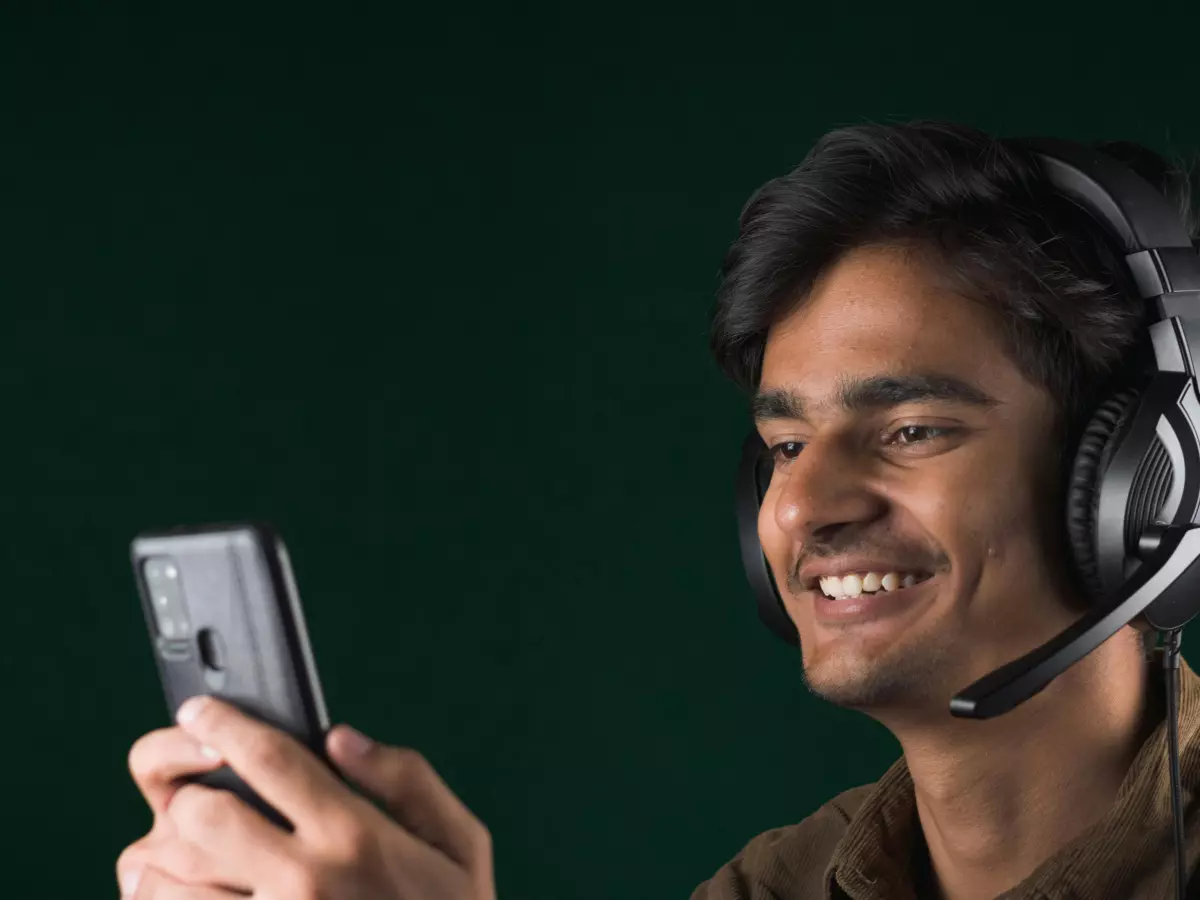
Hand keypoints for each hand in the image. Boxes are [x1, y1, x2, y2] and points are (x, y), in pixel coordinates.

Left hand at [116, 696, 494, 898]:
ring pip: (173, 877)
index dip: (223, 722)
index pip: (270, 757)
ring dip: (165, 856)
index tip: (199, 710)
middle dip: (190, 793)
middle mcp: (306, 880)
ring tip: (177, 850)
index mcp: (356, 834)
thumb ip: (407, 779)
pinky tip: (178, 891)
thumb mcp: (460, 844)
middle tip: (196, 792)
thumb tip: (339, 739)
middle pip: (204, 813)